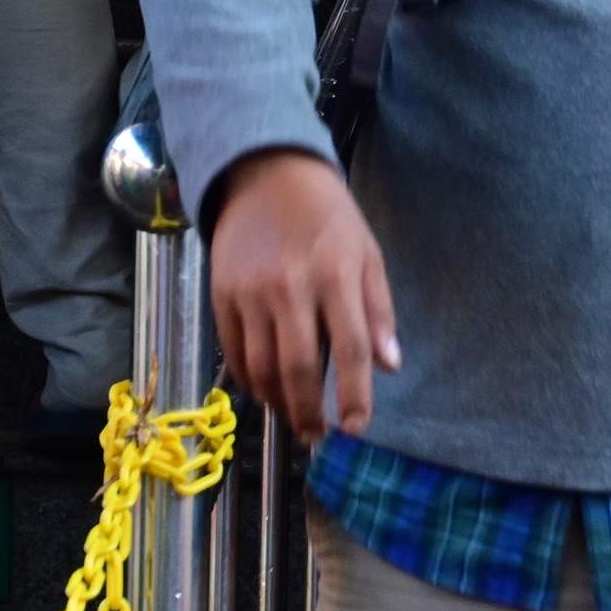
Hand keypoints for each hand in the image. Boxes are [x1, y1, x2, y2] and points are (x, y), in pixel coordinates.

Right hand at [208, 151, 400, 437]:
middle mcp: (291, 286)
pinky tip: (265, 390)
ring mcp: (251, 293)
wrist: (267, 175)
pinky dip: (250, 380)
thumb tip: (389, 366)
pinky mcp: (221, 295)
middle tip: (318, 435)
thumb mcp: (367, 253)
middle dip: (309, 412)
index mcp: (337, 274)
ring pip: (262, 367)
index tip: (356, 426)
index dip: (354, 393)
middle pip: (298, 367)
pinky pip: (234, 353)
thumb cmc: (328, 217)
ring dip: (278, 402)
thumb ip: (379, 311)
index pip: (351, 347)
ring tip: (294, 417)